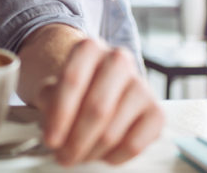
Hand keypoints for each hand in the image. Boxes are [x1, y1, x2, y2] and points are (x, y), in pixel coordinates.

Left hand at [36, 38, 163, 165]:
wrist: (99, 86)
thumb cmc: (74, 90)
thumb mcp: (52, 88)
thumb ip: (49, 102)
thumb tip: (53, 129)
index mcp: (90, 48)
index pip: (73, 80)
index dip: (59, 115)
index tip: (50, 140)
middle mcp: (118, 60)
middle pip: (96, 108)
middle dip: (76, 140)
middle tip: (63, 157)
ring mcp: (141, 85)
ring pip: (113, 131)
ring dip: (91, 152)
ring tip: (78, 156)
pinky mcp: (157, 112)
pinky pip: (134, 144)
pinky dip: (114, 157)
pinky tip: (102, 156)